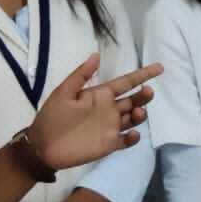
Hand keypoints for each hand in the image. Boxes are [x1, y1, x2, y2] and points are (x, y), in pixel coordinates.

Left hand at [27, 55, 161, 170]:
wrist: (41, 147)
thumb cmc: (51, 117)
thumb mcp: (63, 93)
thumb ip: (80, 75)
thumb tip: (96, 55)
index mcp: (100, 95)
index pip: (125, 83)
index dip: (142, 75)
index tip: (159, 67)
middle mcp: (109, 110)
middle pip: (133, 100)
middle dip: (143, 95)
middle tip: (148, 91)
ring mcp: (110, 127)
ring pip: (133, 119)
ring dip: (140, 114)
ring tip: (138, 112)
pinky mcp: (108, 144)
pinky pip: (125, 140)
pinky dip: (132, 137)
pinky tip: (132, 134)